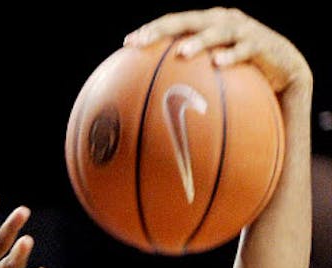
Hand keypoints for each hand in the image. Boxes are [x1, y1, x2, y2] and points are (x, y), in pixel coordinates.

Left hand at [124, 7, 310, 96]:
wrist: (285, 71)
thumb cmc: (241, 74)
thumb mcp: (212, 71)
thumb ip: (187, 75)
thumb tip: (151, 100)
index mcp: (207, 24)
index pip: (173, 22)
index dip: (151, 29)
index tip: (128, 43)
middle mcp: (222, 21)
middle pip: (188, 20)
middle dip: (164, 29)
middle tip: (143, 42)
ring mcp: (243, 30)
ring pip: (217, 31)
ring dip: (199, 41)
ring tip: (182, 53)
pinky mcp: (262, 43)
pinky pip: (245, 49)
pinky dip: (232, 55)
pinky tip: (218, 63)